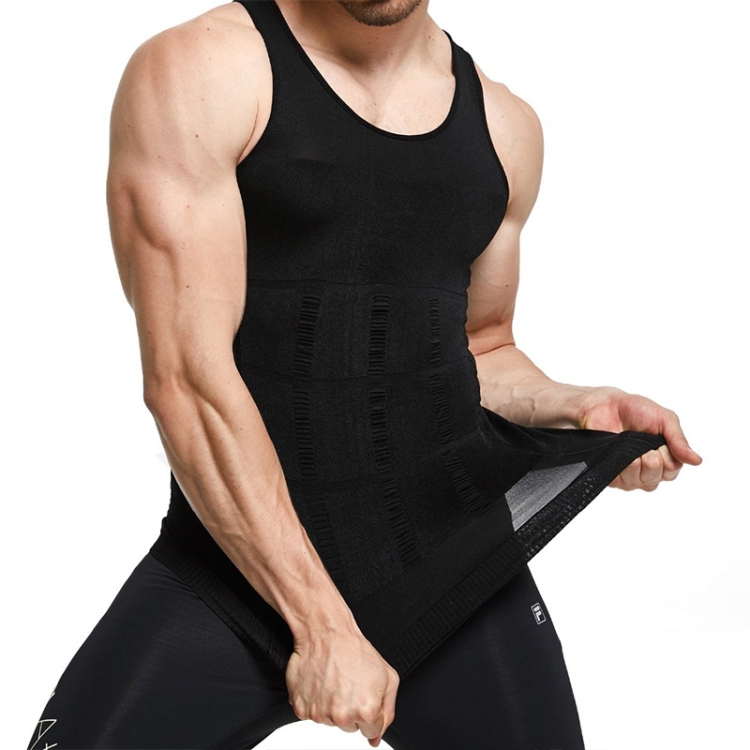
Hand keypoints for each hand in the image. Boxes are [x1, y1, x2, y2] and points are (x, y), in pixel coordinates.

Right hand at [285, 628, 399, 746]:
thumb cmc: (355, 650)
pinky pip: (312, 714)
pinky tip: (321, 683)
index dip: (370, 712)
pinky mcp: (301, 709)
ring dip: (333, 705)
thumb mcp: (388, 676)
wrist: (326, 633)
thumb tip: (376, 738)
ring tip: (335, 680)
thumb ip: (388, 712)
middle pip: (351, 727)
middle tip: (349, 684)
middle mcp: (342, 716)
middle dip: (352, 709)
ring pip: (331, 721)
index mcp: (366, 711)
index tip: (363, 695)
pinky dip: (316, 702)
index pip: (371, 731)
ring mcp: (320, 714)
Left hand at [578, 386, 701, 490]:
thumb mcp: (664, 419)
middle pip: (656, 479)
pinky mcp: (610, 475)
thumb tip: (697, 460)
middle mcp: (646, 469)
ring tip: (631, 448)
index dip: (668, 458)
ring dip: (638, 464)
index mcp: (663, 458)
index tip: (659, 442)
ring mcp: (628, 473)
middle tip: (645, 444)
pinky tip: (620, 454)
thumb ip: (679, 440)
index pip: (672, 472)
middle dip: (653, 461)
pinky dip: (623, 467)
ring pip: (640, 482)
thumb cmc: (634, 410)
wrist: (604, 405)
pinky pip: (621, 481)